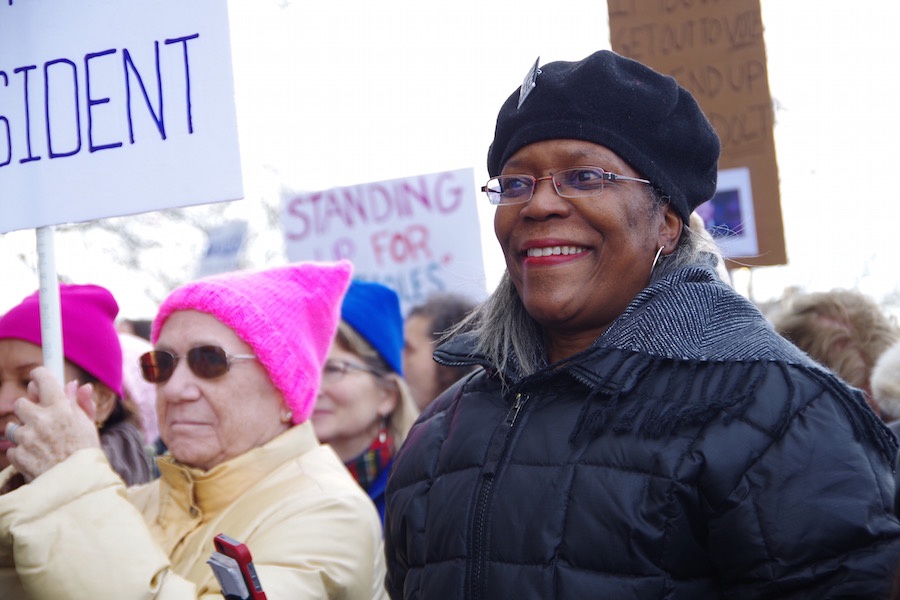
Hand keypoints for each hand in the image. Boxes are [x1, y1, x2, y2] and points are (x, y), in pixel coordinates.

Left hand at [5, 367, 100, 482]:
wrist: (77, 486)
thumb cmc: (85, 454)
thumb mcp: (89, 426)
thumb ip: (81, 402)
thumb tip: (77, 385)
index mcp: (60, 408)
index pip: (42, 379)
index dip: (39, 376)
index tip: (38, 378)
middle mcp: (41, 419)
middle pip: (21, 402)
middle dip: (28, 409)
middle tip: (39, 418)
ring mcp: (27, 437)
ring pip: (14, 426)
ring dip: (23, 432)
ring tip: (40, 443)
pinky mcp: (17, 454)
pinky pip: (13, 447)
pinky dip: (22, 452)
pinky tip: (37, 457)